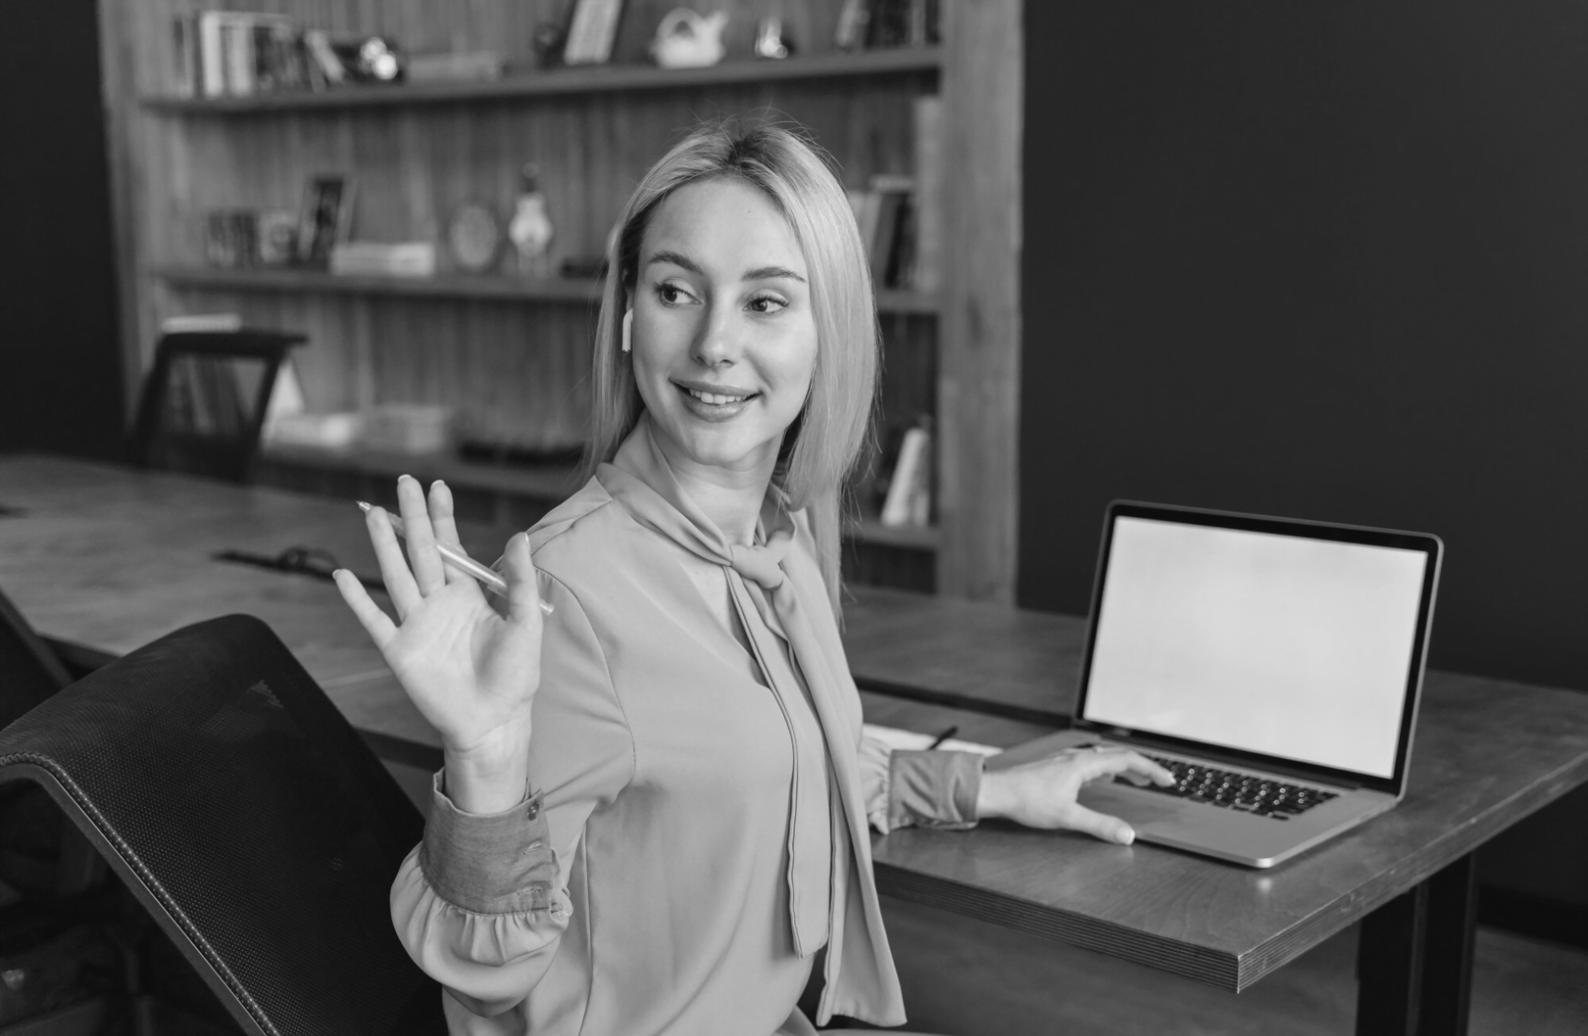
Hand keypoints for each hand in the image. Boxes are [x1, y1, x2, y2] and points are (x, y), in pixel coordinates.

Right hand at [334, 476, 546, 808]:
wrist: (494, 720)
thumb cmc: (515, 675)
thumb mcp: (525, 624)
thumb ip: (519, 582)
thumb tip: (520, 537)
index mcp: (468, 595)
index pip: (452, 547)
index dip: (443, 517)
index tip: (437, 486)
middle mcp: (439, 603)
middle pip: (420, 552)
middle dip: (413, 517)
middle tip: (404, 482)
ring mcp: (417, 625)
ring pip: (396, 575)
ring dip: (384, 545)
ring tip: (374, 513)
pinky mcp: (400, 650)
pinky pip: (374, 619)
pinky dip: (357, 599)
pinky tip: (343, 576)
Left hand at [977, 745, 1174, 844]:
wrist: (997, 791)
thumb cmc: (1026, 800)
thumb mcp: (1067, 817)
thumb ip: (1100, 826)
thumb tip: (1128, 835)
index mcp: (1084, 764)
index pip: (1127, 760)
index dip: (1151, 769)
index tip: (1168, 780)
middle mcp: (1077, 758)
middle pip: (1118, 756)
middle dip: (1142, 768)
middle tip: (1160, 781)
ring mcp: (1067, 761)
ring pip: (1104, 758)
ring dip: (1125, 768)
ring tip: (1138, 781)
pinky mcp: (1058, 767)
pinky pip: (1091, 763)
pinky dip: (1107, 770)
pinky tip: (1104, 779)